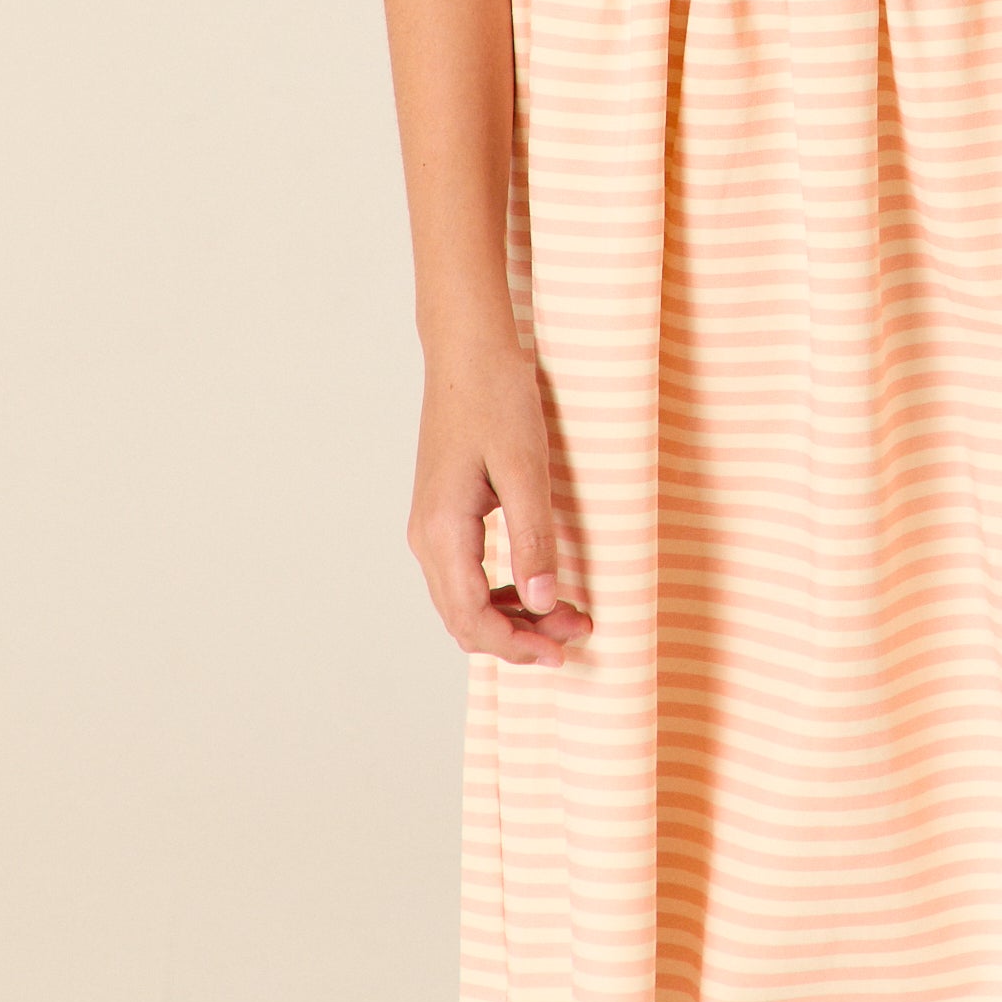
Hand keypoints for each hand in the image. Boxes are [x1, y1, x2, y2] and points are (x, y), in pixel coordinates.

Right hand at [408, 335, 592, 666]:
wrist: (467, 350)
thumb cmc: (496, 398)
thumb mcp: (525, 468)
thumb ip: (533, 538)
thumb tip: (545, 601)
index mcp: (442, 530)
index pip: (471, 617)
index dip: (515, 645)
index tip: (561, 651)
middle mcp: (427, 536)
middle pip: (463, 618)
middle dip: (518, 637)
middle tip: (574, 634)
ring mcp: (430, 525)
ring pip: (463, 600)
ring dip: (510, 616)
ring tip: (565, 613)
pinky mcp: (443, 513)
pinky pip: (465, 574)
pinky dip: (499, 592)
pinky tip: (536, 585)